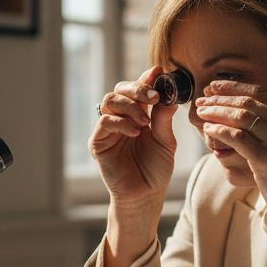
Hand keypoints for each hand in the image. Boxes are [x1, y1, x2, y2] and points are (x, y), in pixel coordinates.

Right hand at [91, 66, 178, 209]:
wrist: (145, 195)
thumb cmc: (155, 170)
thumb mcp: (165, 141)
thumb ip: (163, 119)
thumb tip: (168, 95)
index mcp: (138, 115)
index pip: (139, 90)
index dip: (147, 78)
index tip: (159, 71)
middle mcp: (121, 118)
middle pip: (120, 89)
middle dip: (137, 88)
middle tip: (153, 97)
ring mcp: (108, 129)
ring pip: (109, 100)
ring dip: (129, 106)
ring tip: (145, 122)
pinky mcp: (98, 142)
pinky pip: (104, 121)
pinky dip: (121, 122)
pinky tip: (136, 132)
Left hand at [195, 80, 266, 243]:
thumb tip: (237, 112)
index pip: (260, 93)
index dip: (234, 87)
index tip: (213, 86)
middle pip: (247, 102)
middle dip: (220, 98)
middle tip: (202, 100)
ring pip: (241, 116)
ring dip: (216, 112)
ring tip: (201, 113)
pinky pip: (237, 138)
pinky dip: (219, 131)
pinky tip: (209, 130)